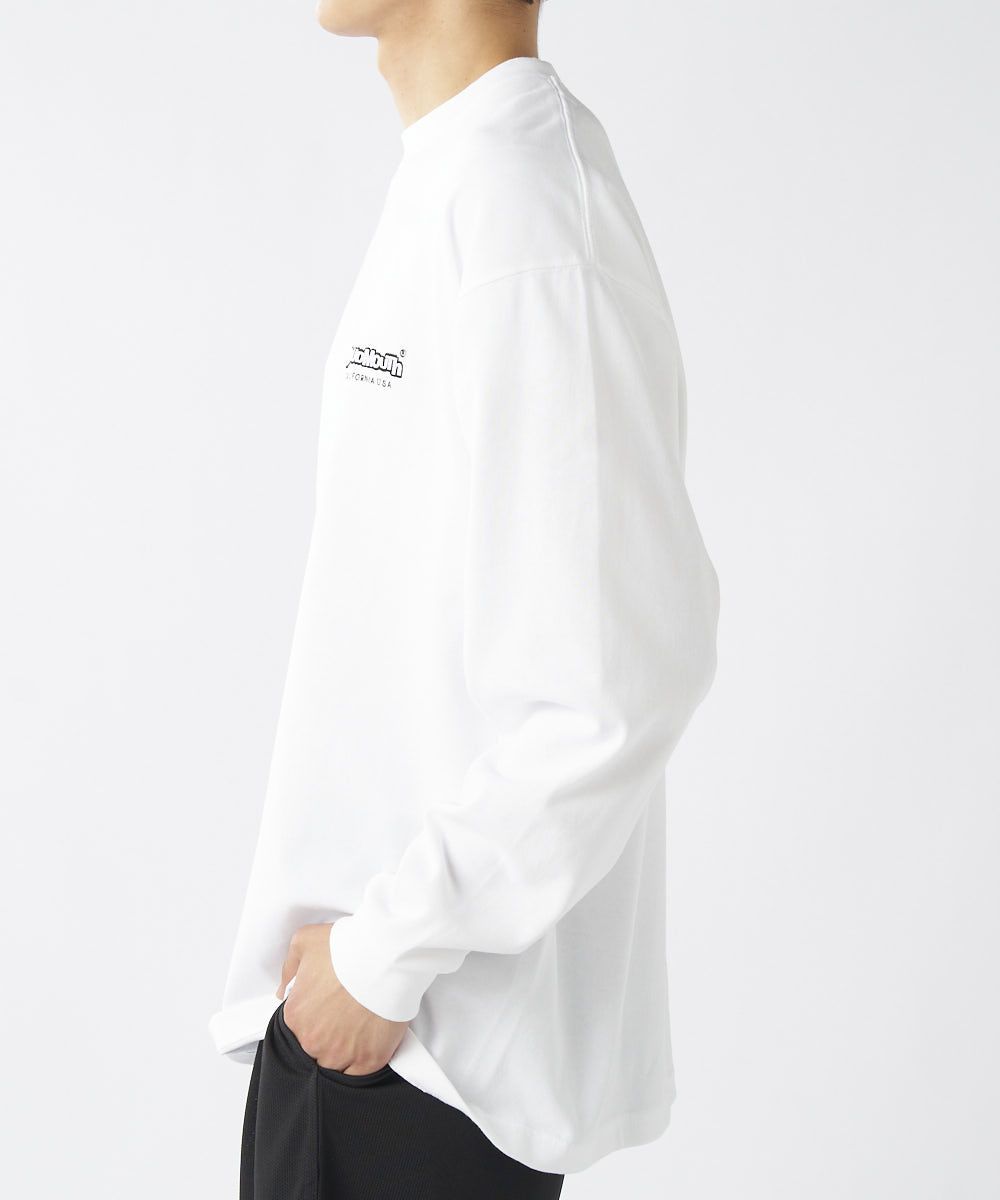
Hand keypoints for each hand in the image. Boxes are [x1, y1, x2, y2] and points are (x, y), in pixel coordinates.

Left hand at [277, 922, 408, 1074]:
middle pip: (314, 1048)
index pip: (296, 1027)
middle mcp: (313, 1041)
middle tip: (344, 1015)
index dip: (312, 1017)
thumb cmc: (348, 947)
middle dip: (326, 1034)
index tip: (326, 1007)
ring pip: (335, 1064)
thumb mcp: (305, 941)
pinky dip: (361, 1063)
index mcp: (295, 1016)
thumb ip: (289, 967)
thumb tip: (283, 990)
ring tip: (358, 1028)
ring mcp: (340, 1054)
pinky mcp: (368, 1061)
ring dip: (343, 1051)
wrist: (386, 955)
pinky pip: (358, 1075)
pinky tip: (368, 1043)